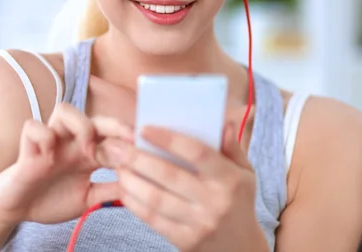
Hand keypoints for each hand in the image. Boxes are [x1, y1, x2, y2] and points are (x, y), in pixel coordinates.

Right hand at [0, 103, 132, 226]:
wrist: (17, 207)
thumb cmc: (51, 198)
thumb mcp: (88, 199)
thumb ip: (111, 191)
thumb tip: (142, 189)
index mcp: (87, 152)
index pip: (111, 134)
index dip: (128, 137)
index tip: (146, 147)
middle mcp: (71, 141)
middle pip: (93, 116)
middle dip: (113, 123)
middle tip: (129, 138)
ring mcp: (50, 142)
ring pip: (64, 109)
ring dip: (80, 126)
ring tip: (87, 151)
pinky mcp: (27, 147)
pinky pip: (33, 127)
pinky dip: (43, 138)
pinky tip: (49, 158)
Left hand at [115, 121, 267, 251]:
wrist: (241, 248)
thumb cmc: (238, 202)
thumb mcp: (245, 173)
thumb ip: (232, 147)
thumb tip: (222, 123)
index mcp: (229, 179)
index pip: (197, 153)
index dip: (168, 139)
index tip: (144, 129)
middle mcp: (215, 201)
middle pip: (169, 175)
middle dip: (138, 158)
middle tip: (117, 146)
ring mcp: (199, 223)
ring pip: (156, 198)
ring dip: (131, 180)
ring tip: (117, 166)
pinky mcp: (185, 241)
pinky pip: (153, 219)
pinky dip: (134, 203)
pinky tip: (123, 189)